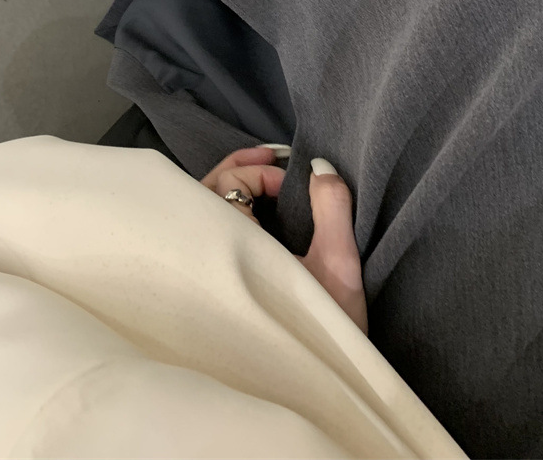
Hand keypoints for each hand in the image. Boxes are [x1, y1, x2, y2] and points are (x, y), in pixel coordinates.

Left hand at [201, 146, 367, 333]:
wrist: (318, 388)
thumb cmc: (325, 328)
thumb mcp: (338, 265)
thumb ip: (331, 208)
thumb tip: (318, 166)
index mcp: (231, 250)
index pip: (226, 188)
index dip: (256, 174)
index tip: (289, 183)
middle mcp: (209, 261)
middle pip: (204, 195)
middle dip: (237, 169)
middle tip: (270, 155)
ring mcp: (209, 276)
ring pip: (204, 215)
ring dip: (231, 188)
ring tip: (262, 172)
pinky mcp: (218, 288)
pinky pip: (210, 235)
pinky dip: (229, 212)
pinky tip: (255, 208)